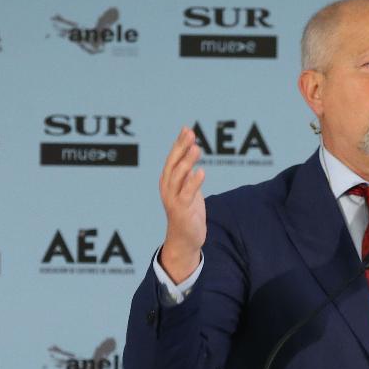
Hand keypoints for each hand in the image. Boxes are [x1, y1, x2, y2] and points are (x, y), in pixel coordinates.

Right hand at [158, 127, 205, 281]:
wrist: (184, 239)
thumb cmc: (187, 212)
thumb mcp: (188, 188)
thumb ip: (188, 171)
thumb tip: (191, 149)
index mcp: (168, 180)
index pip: (173, 158)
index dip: (179, 143)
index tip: (187, 129)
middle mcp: (168, 187)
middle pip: (173, 163)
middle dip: (181, 148)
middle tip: (191, 134)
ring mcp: (173, 199)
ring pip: (178, 176)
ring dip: (187, 161)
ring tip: (196, 148)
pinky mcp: (181, 210)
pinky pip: (187, 194)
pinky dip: (193, 182)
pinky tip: (201, 172)